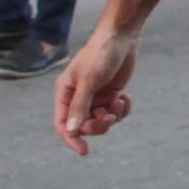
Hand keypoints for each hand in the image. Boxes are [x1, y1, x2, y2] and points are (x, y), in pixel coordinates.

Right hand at [54, 24, 139, 154]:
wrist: (122, 37)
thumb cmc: (100, 54)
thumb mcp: (89, 81)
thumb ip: (80, 106)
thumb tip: (71, 131)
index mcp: (65, 93)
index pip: (63, 124)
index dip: (71, 139)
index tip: (84, 151)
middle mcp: (78, 97)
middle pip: (83, 126)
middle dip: (98, 125)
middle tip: (110, 117)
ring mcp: (95, 97)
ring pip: (101, 122)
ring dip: (112, 117)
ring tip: (120, 102)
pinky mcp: (110, 95)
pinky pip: (114, 113)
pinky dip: (121, 110)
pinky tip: (126, 97)